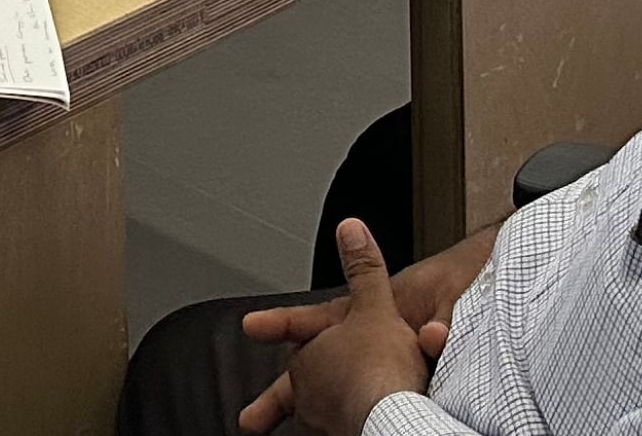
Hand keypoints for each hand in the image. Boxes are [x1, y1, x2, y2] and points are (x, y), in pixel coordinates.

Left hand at [237, 220, 443, 435]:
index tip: (249, 326)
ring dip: (314, 415)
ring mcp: (320, 421)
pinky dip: (338, 428)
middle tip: (250, 418)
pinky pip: (334, 431)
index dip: (275, 326)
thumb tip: (349, 226)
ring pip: (311, 415)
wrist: (393, 418)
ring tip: (312, 419)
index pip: (296, 336)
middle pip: (296, 386)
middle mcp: (308, 390)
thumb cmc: (381, 367)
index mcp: (310, 355)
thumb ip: (364, 269)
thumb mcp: (376, 307)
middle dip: (281, 396)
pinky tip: (345, 428)